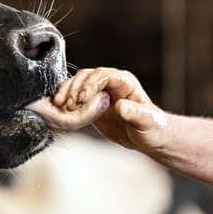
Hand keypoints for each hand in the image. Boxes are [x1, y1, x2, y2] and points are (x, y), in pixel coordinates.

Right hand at [49, 67, 168, 152]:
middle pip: (87, 76)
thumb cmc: (152, 128)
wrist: (148, 138)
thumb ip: (135, 113)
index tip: (82, 99)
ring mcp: (100, 93)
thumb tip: (120, 106)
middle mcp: (111, 84)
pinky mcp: (91, 104)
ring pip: (78, 84)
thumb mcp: (147, 122)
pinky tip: (60, 110)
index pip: (103, 75)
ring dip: (67, 92)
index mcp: (125, 82)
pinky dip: (65, 101)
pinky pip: (75, 97)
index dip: (91, 84)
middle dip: (75, 88)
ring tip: (61, 106)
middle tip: (69, 104)